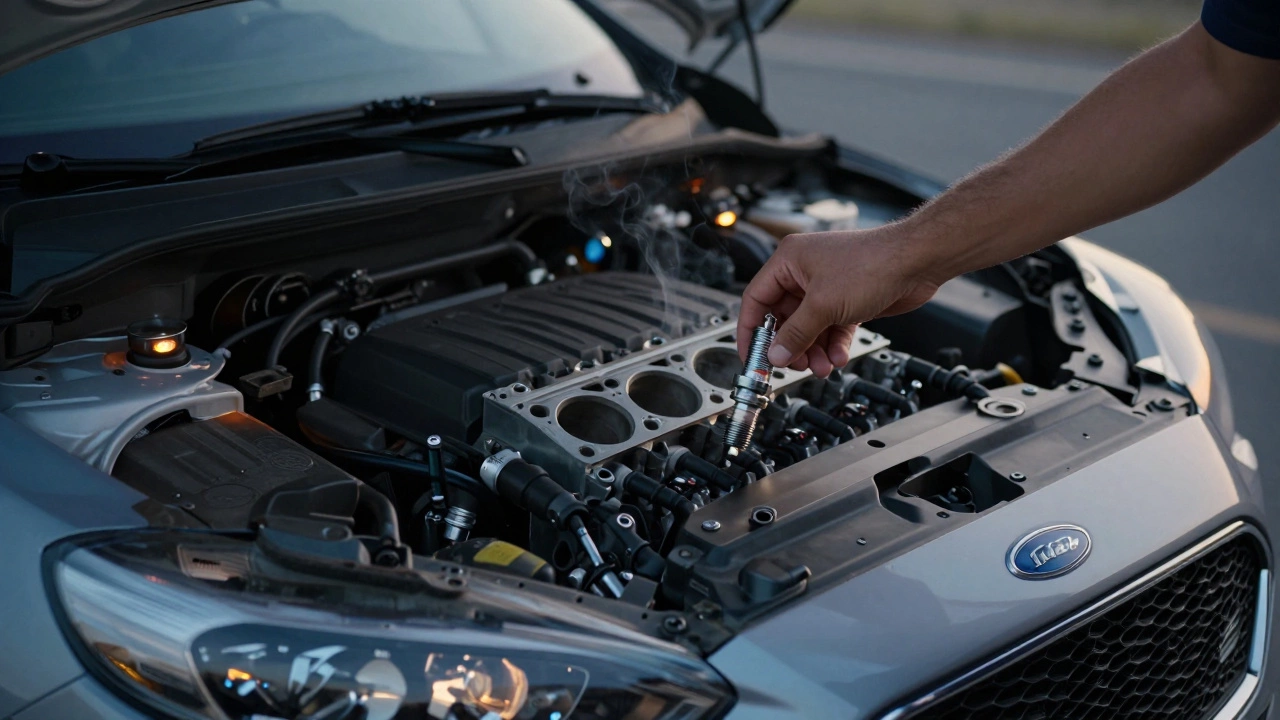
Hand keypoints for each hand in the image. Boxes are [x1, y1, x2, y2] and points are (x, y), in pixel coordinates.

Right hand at [737, 224, 942, 377]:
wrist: (917, 261)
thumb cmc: (873, 263)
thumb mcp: (823, 305)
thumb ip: (796, 334)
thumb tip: (775, 354)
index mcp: (789, 261)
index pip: (756, 300)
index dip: (750, 331)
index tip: (751, 356)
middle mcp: (804, 272)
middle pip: (783, 318)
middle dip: (790, 345)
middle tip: (795, 365)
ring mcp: (826, 287)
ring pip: (809, 327)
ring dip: (814, 350)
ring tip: (822, 366)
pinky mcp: (847, 300)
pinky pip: (831, 328)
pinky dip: (833, 345)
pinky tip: (838, 357)